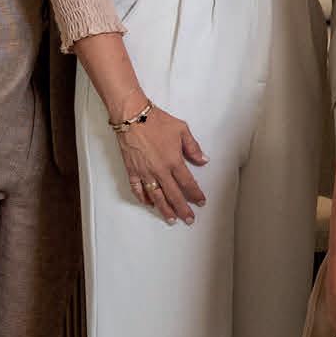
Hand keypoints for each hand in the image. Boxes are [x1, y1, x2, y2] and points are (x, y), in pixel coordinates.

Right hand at [114, 104, 207, 224]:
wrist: (133, 116)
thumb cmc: (157, 121)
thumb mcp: (182, 130)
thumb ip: (193, 147)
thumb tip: (203, 160)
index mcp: (174, 161)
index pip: (188, 184)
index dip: (196, 195)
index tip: (201, 202)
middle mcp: (160, 171)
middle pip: (174, 195)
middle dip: (183, 209)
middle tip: (189, 219)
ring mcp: (145, 173)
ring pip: (156, 197)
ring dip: (165, 209)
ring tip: (171, 219)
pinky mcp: (132, 171)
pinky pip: (138, 189)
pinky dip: (143, 199)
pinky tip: (149, 204)